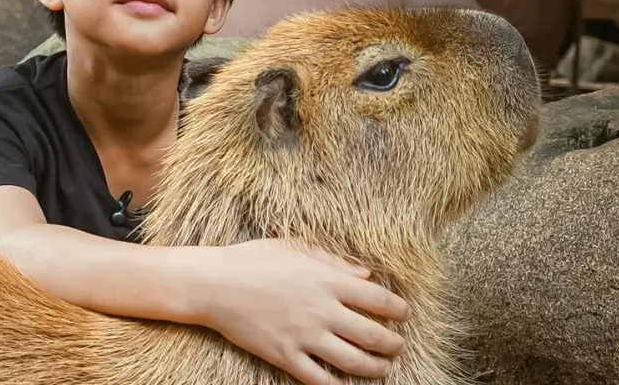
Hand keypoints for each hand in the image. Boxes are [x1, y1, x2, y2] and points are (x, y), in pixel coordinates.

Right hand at [192, 238, 410, 384]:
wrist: (213, 283)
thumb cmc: (252, 260)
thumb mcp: (294, 248)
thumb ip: (334, 261)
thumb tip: (367, 275)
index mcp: (327, 280)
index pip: (380, 299)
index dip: (400, 310)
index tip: (405, 315)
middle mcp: (321, 310)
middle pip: (374, 335)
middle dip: (394, 344)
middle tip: (398, 345)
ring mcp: (304, 336)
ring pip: (355, 362)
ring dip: (377, 367)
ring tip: (383, 367)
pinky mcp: (285, 355)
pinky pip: (321, 380)